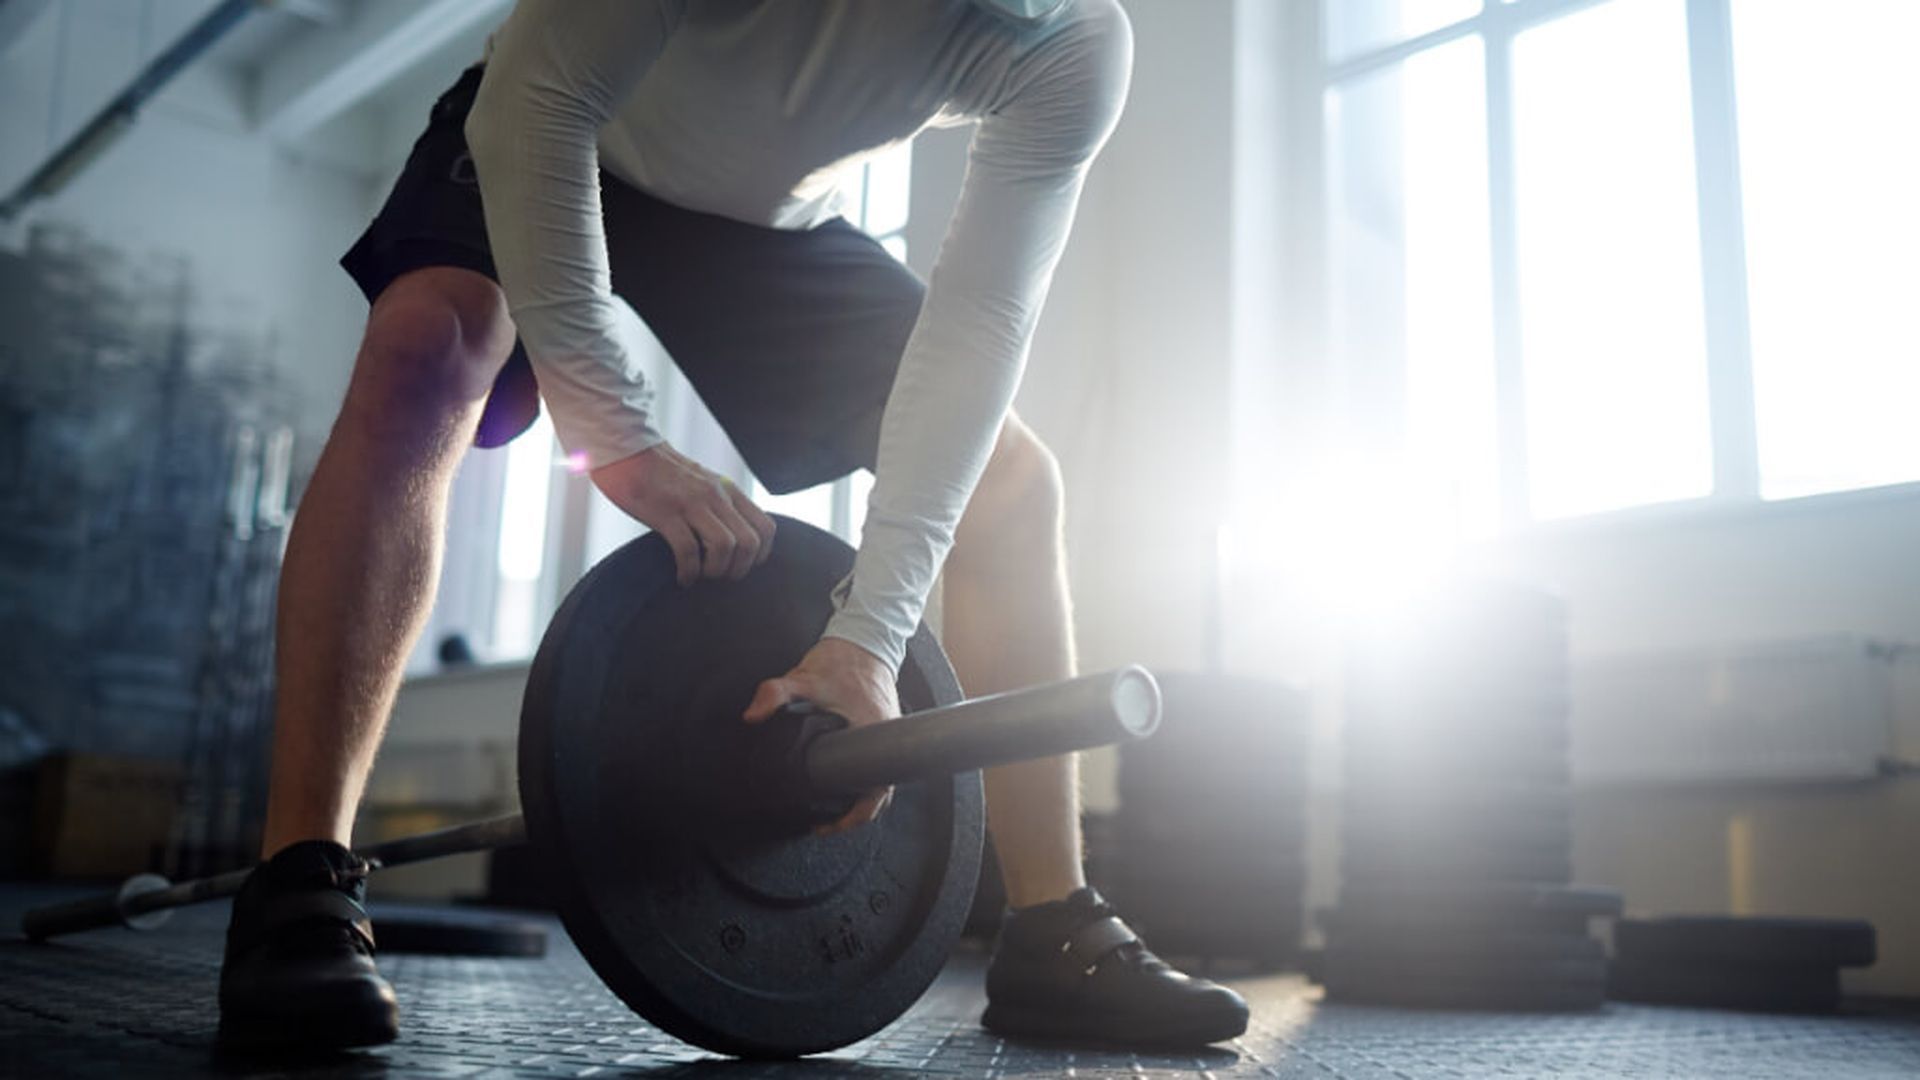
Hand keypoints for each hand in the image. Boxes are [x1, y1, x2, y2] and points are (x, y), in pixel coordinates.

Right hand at [590, 443, 774, 585]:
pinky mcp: (666, 513)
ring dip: (715, 570)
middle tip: (721, 575)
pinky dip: (689, 571)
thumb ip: (719, 503)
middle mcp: (715, 495)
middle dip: (739, 569)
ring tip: (700, 575)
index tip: (742, 564)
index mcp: (728, 489)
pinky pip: (688, 551)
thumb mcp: (703, 482)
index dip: (760, 555)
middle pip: (749, 543)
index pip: (765, 527)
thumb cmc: (662, 472)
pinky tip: (682, 577)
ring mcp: (691, 503)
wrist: (626, 450)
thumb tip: (730, 536)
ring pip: (724, 547)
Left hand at [743, 637, 899, 833]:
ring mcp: (888, 734)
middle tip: (824, 824)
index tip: (829, 825)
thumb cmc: (842, 660)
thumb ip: (774, 694)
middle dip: (853, 814)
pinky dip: (861, 779)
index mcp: (874, 732)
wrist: (864, 640)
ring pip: (879, 780)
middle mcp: (888, 737)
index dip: (854, 815)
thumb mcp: (803, 678)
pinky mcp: (883, 729)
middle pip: (879, 793)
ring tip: (830, 809)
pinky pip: (877, 764)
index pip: (875, 790)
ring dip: (858, 798)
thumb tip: (752, 715)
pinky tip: (840, 781)